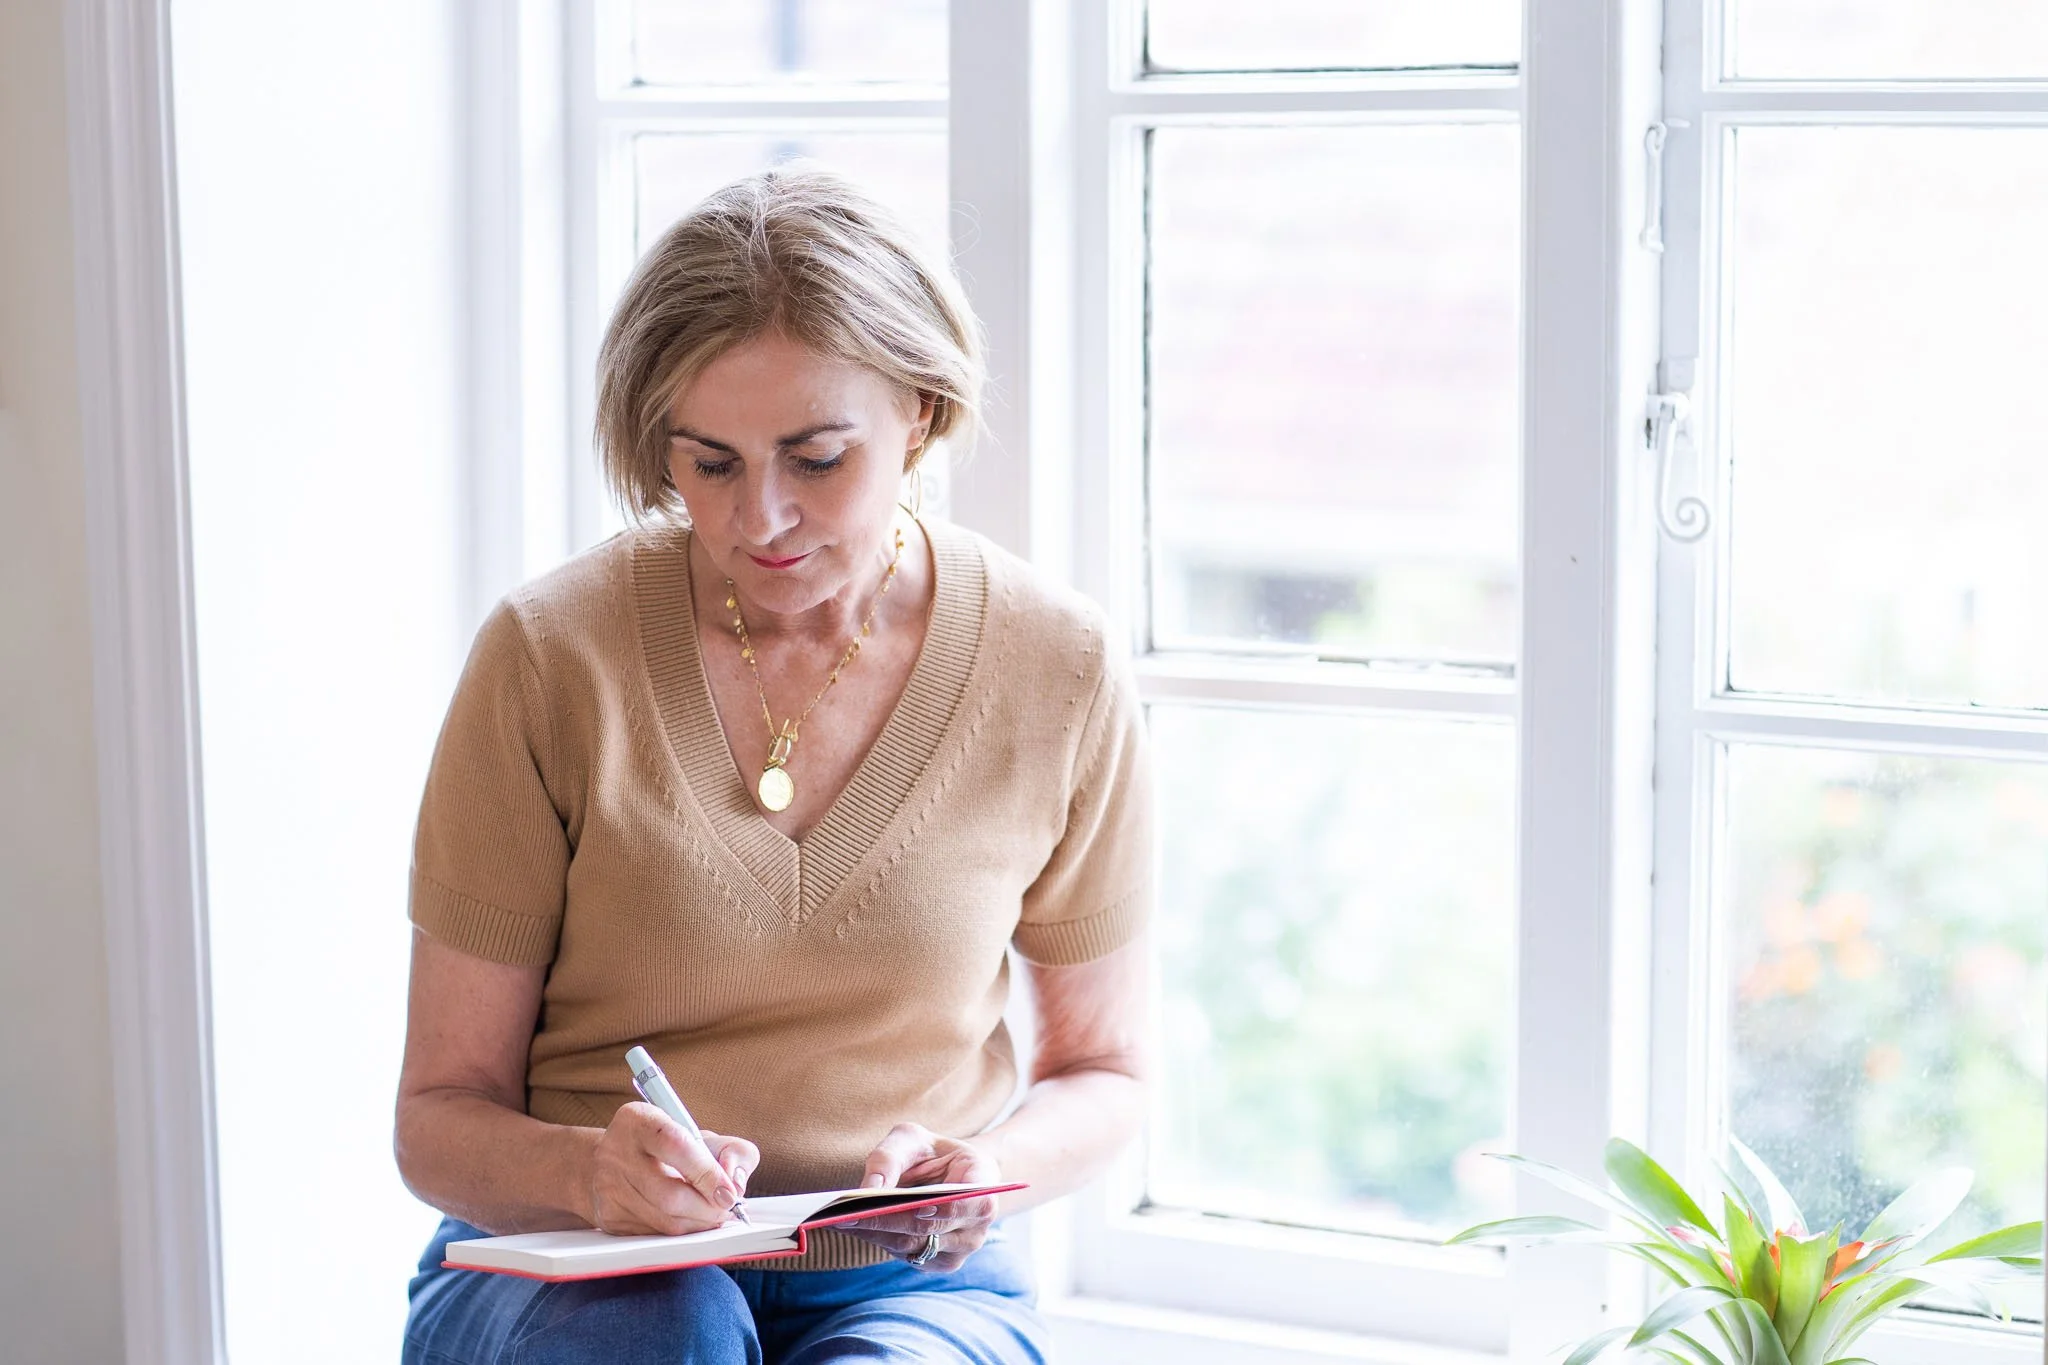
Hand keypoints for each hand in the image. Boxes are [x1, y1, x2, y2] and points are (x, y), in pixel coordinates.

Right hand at [586, 1101, 758, 1236]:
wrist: (607, 1161)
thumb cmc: (663, 1146)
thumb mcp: (699, 1133)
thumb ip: (731, 1150)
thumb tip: (737, 1185)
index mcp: (639, 1121)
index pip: (677, 1146)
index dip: (708, 1174)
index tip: (730, 1193)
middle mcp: (617, 1153)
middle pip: (671, 1195)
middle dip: (709, 1208)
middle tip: (727, 1207)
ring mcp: (609, 1188)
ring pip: (665, 1221)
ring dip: (699, 1223)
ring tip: (712, 1213)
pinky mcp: (610, 1218)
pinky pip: (655, 1235)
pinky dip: (681, 1231)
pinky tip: (689, 1219)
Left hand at [838, 1122, 1003, 1271]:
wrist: (947, 1175)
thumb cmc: (931, 1153)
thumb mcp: (912, 1139)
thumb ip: (891, 1157)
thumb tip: (869, 1188)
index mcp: (984, 1184)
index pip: (965, 1202)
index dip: (939, 1207)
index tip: (908, 1205)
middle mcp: (978, 1223)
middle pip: (930, 1228)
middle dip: (887, 1220)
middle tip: (846, 1213)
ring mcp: (961, 1248)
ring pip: (914, 1246)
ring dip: (876, 1234)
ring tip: (838, 1219)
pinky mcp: (939, 1262)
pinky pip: (907, 1256)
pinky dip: (878, 1241)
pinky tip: (852, 1228)